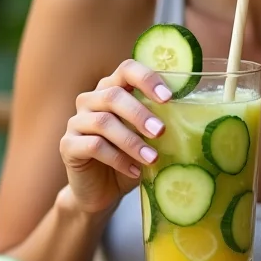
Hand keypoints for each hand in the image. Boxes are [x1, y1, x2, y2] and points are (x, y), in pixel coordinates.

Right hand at [59, 59, 170, 212]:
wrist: (102, 191)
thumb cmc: (130, 157)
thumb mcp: (147, 138)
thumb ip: (159, 122)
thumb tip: (192, 117)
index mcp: (112, 88)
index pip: (127, 69)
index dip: (147, 79)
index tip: (168, 98)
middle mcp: (91, 99)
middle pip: (113, 95)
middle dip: (140, 113)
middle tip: (161, 132)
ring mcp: (77, 121)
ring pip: (103, 122)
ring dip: (132, 141)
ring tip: (153, 158)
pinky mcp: (68, 145)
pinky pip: (93, 146)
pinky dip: (118, 158)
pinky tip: (135, 170)